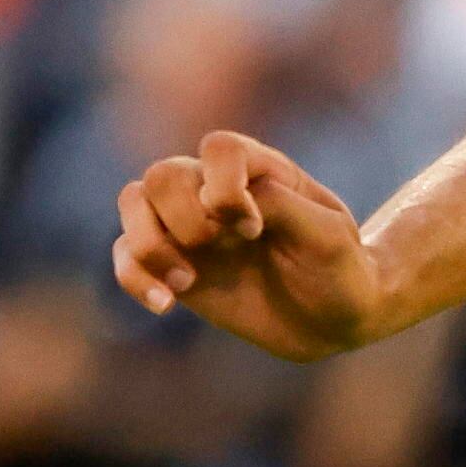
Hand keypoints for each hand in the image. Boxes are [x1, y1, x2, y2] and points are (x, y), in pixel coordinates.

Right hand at [112, 129, 385, 362]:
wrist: (333, 318)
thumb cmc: (339, 270)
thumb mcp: (326, 237)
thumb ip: (280, 206)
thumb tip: (216, 199)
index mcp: (261, 171)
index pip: (220, 148)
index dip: (225, 185)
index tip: (254, 229)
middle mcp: (217, 190)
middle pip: (164, 174)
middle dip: (185, 216)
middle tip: (223, 248)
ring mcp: (190, 224)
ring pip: (133, 201)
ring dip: (149, 243)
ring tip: (186, 282)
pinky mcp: (172, 262)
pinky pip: (125, 253)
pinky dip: (134, 277)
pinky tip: (165, 305)